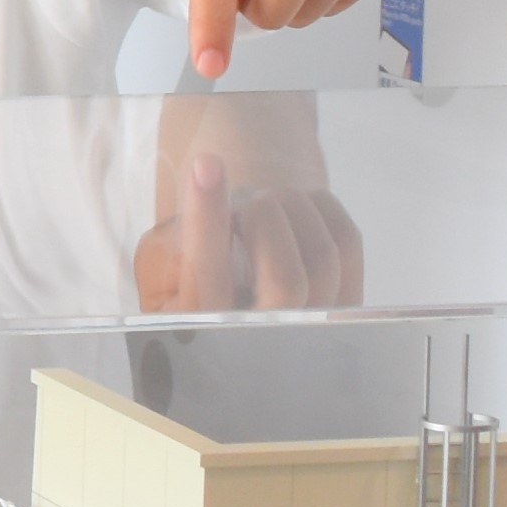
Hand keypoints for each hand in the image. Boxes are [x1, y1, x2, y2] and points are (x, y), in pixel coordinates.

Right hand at [134, 108, 365, 311]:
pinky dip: (320, 207)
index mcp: (203, 332)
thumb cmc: (188, 267)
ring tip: (266, 199)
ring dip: (292, 207)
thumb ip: (172, 245)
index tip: (205, 165)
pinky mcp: (345, 301)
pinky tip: (296, 206)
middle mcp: (263, 341)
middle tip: (248, 194)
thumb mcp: (158, 261)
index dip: (207, 221)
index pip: (210, 280)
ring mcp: (311, 325)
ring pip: (322, 258)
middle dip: (265, 216)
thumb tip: (212, 211)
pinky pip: (347, 242)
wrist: (234, 279)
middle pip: (285, 280)